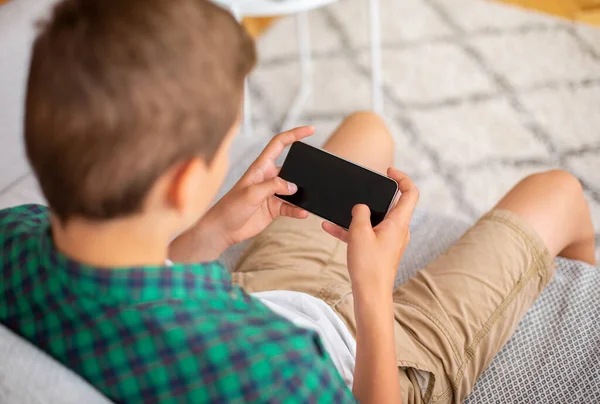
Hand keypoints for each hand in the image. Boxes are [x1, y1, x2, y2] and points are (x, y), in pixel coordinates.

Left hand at [187, 127, 313, 259]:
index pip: (279, 144)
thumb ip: (273, 186)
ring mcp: (272, 193)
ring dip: (302, 194)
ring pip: (294, 189)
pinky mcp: (274, 208)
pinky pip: (291, 207)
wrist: (224, 229)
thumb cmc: (231, 207)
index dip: (294, 134)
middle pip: (291, 167)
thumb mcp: (251, 193)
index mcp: (261, 167)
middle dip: (304, 169)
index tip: (310, 130)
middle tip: (316, 174)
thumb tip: (293, 186)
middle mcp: (268, 178)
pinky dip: (298, 210)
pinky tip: (302, 213)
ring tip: (310, 199)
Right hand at [322, 169, 418, 296]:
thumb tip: (361, 206)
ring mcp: (390, 241)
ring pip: (375, 220)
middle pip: (391, 205)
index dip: (402, 178)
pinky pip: (366, 234)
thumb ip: (360, 213)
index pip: (410, 193)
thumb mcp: (359, 233)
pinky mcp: (380, 250)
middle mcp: (398, 230)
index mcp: (399, 222)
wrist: (370, 295)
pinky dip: (351, 230)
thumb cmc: (369, 266)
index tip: (388, 172)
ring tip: (337, 212)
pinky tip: (330, 228)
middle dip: (373, 197)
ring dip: (356, 215)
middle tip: (361, 190)